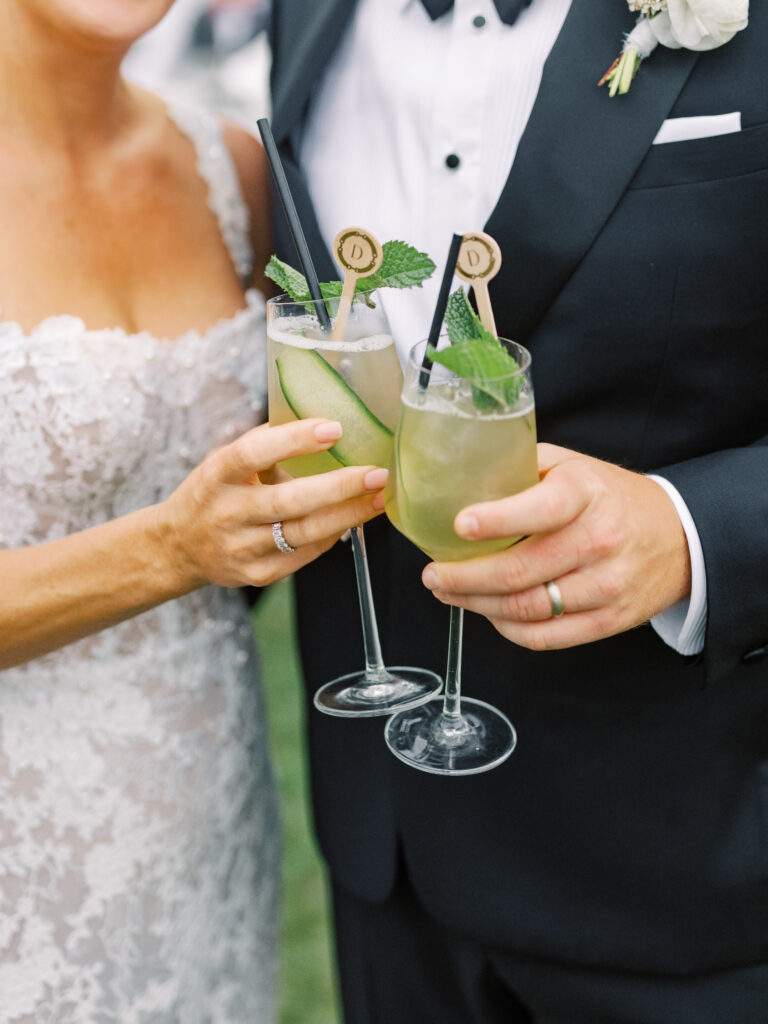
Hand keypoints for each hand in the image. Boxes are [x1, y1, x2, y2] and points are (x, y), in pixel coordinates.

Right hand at [157, 418, 386, 588]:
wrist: (179, 547)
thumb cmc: (215, 493)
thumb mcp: (225, 460)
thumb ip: (266, 442)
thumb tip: (322, 420)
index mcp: (216, 475)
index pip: (252, 454)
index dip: (294, 440)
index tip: (334, 429)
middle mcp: (226, 514)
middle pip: (288, 502)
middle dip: (339, 487)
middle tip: (376, 473)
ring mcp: (241, 548)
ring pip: (303, 534)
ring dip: (347, 515)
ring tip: (378, 498)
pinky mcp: (256, 574)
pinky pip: (304, 555)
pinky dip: (331, 536)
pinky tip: (352, 519)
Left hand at [421, 443, 691, 650]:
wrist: (677, 537)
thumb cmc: (608, 498)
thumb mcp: (572, 466)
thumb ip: (521, 468)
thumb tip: (456, 477)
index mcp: (585, 494)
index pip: (540, 510)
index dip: (496, 521)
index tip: (458, 525)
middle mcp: (599, 540)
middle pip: (520, 571)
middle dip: (464, 577)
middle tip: (433, 575)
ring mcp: (606, 585)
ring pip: (526, 608)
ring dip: (477, 605)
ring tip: (449, 593)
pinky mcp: (608, 621)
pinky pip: (544, 636)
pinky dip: (507, 629)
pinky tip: (487, 613)